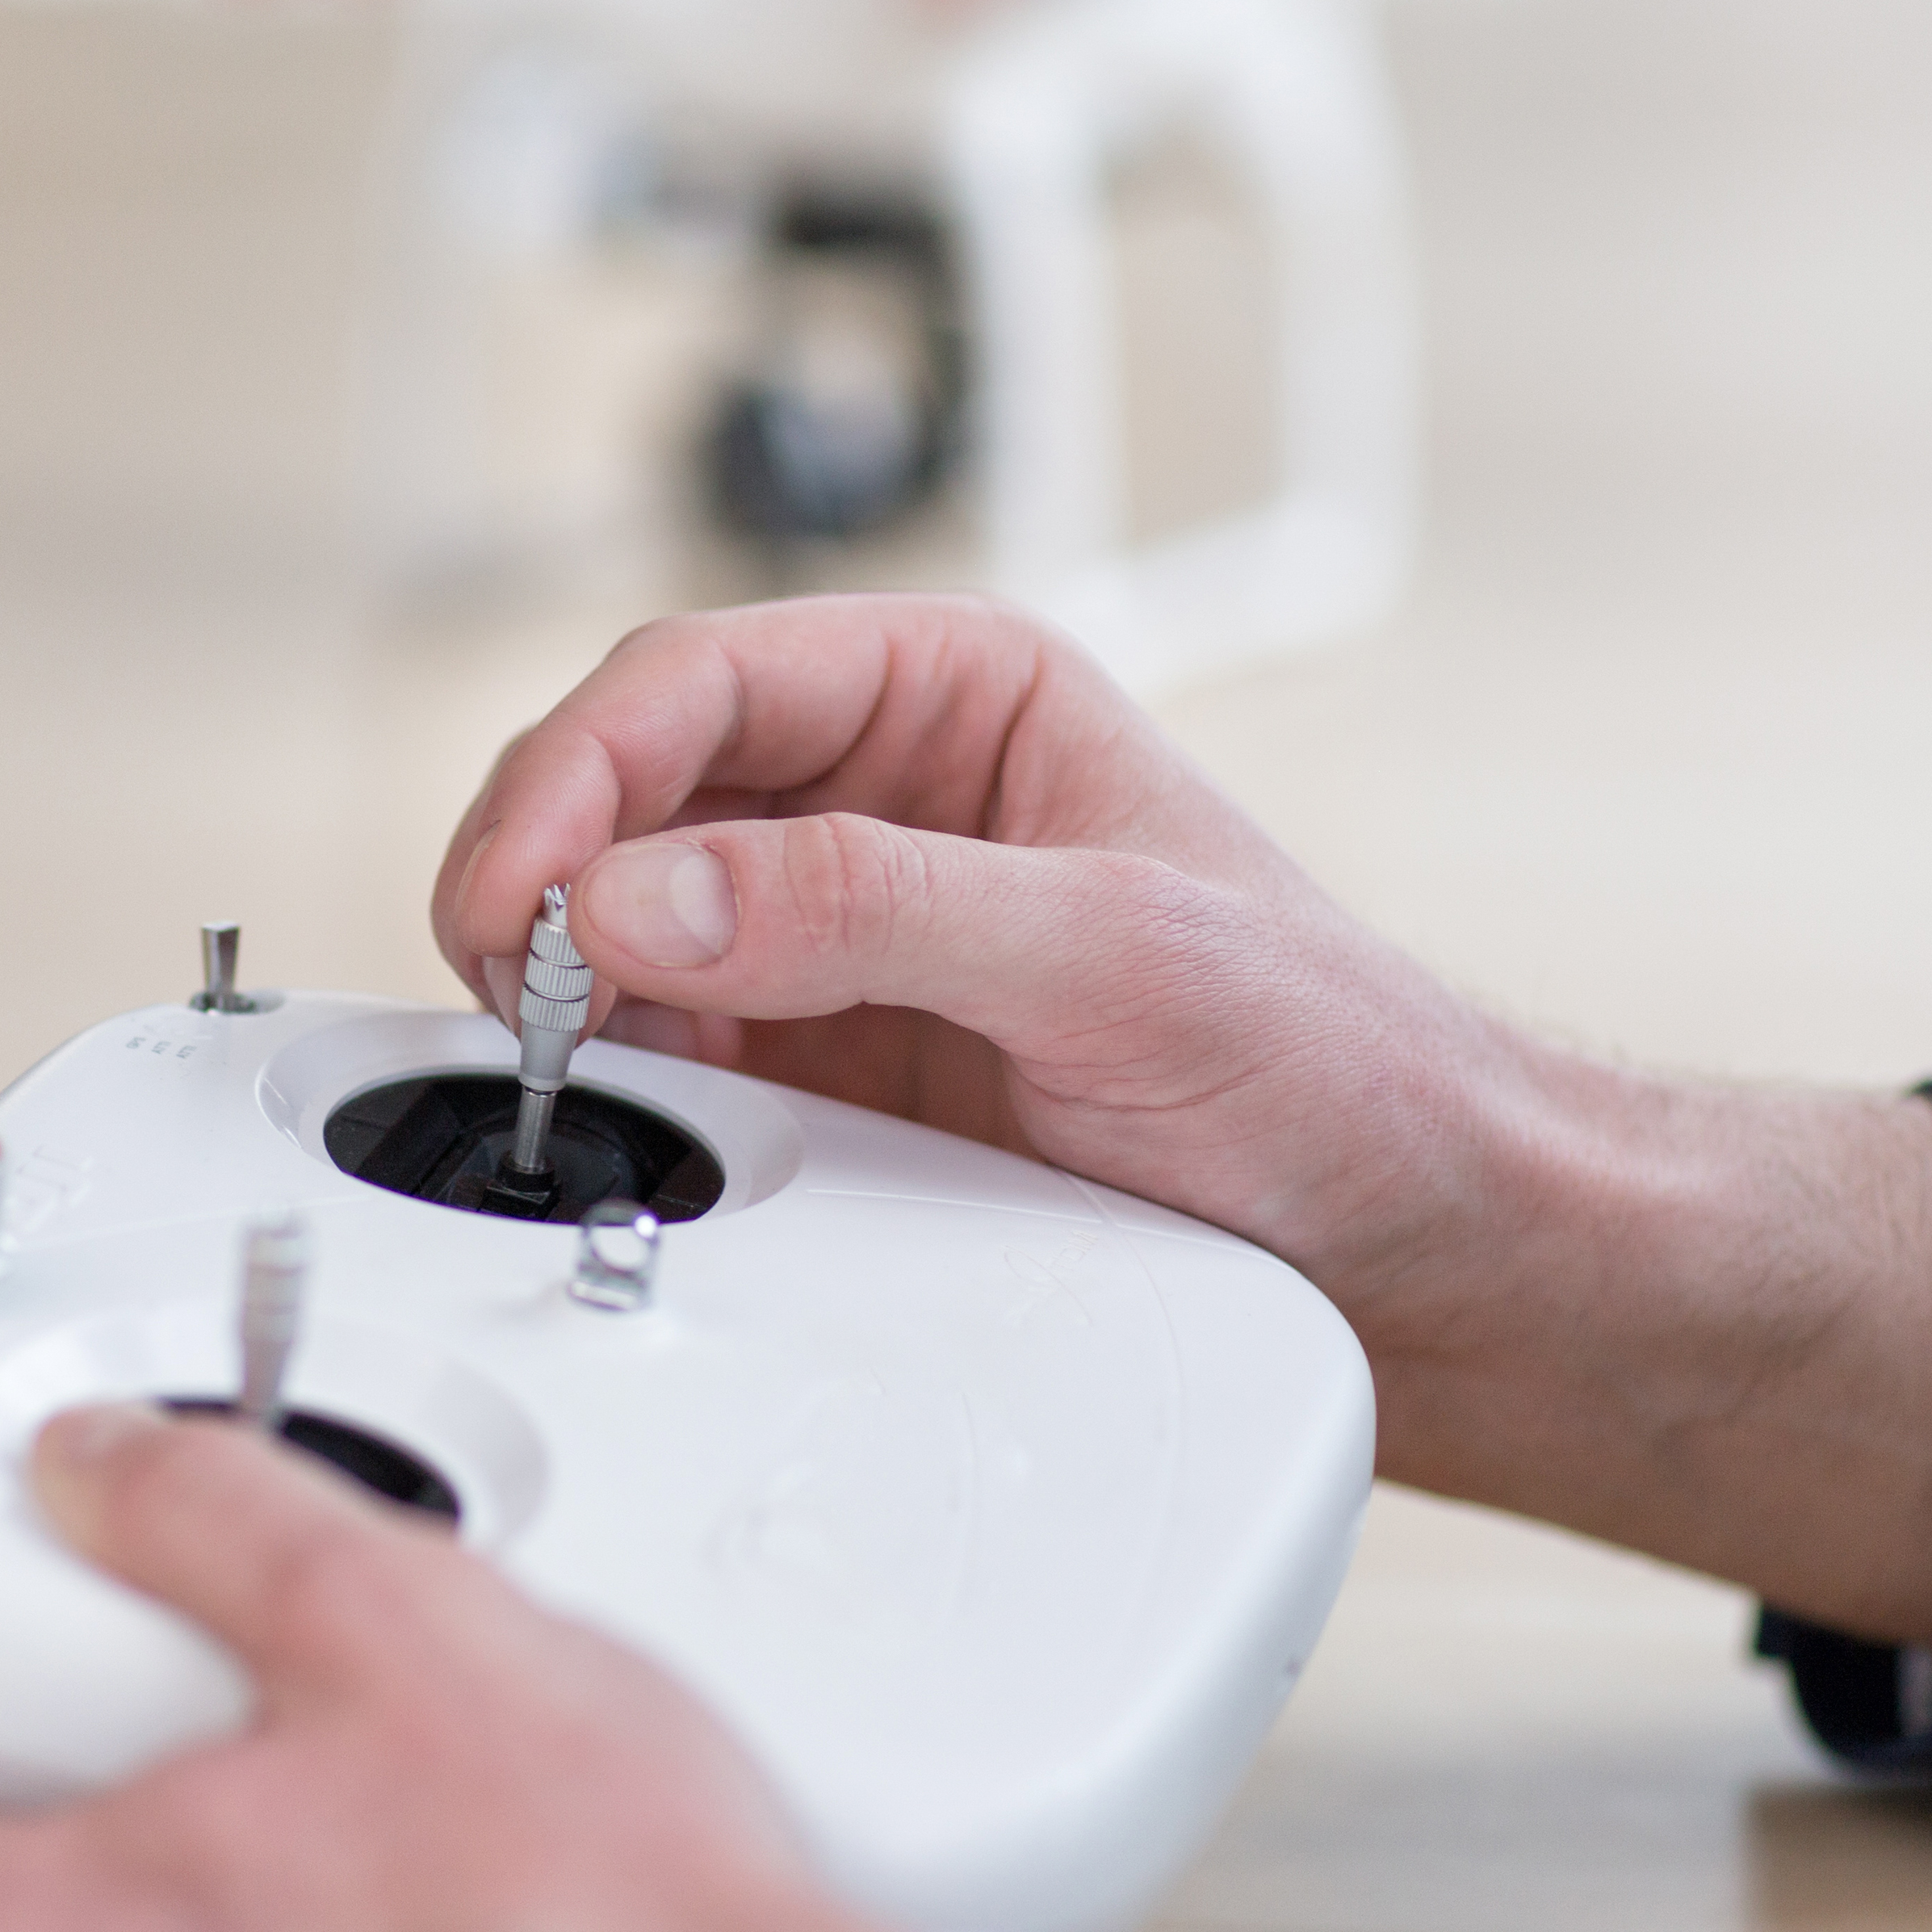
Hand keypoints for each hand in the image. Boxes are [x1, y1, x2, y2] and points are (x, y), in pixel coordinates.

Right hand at [432, 595, 1931, 1651]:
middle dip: (543, 869)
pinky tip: (614, 1114)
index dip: (578, 770)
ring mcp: (844, 935)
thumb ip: (870, 907)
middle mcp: (882, 795)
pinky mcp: (828, 1064)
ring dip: (561, 978)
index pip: (699, 679)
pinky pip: (668, 1040)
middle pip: (627, 783)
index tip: (524, 889)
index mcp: (960, 696)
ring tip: (555, 1056)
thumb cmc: (1338, 1068)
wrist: (1420, 1252)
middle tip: (511, 989)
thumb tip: (643, 889)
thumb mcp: (1114, 957)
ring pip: (620, 914)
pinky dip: (612, 1071)